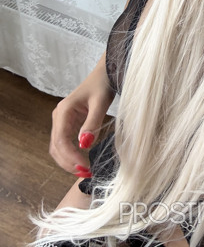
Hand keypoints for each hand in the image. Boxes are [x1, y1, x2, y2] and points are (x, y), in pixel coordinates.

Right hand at [49, 53, 113, 174]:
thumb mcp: (100, 103)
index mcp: (63, 111)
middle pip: (56, 147)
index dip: (70, 157)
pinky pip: (65, 143)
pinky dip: (71, 155)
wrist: (104, 74)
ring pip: (58, 147)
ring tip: (85, 170)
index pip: (60, 141)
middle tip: (86, 173)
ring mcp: (62, 121)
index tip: (85, 166)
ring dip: (68, 161)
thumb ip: (92, 123)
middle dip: (68, 163)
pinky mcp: (68, 124)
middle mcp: (59, 117)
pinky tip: (83, 160)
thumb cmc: (102, 85)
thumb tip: (84, 145)